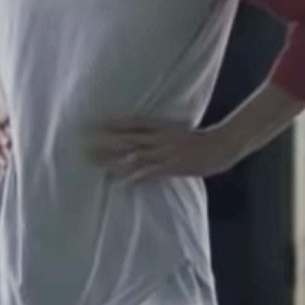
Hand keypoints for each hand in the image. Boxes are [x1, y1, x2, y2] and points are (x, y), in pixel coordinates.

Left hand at [91, 118, 238, 182]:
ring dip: (114, 160)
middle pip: (126, 138)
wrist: (222, 145)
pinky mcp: (171, 166)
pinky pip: (148, 172)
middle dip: (105, 142)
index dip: (112, 124)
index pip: (131, 123)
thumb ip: (160, 134)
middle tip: (83, 145)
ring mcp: (165, 152)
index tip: (93, 124)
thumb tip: (143, 139)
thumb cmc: (201, 140)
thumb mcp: (177, 132)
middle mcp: (159, 138)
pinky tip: (119, 181)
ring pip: (133, 155)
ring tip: (95, 164)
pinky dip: (133, 176)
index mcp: (161, 127)